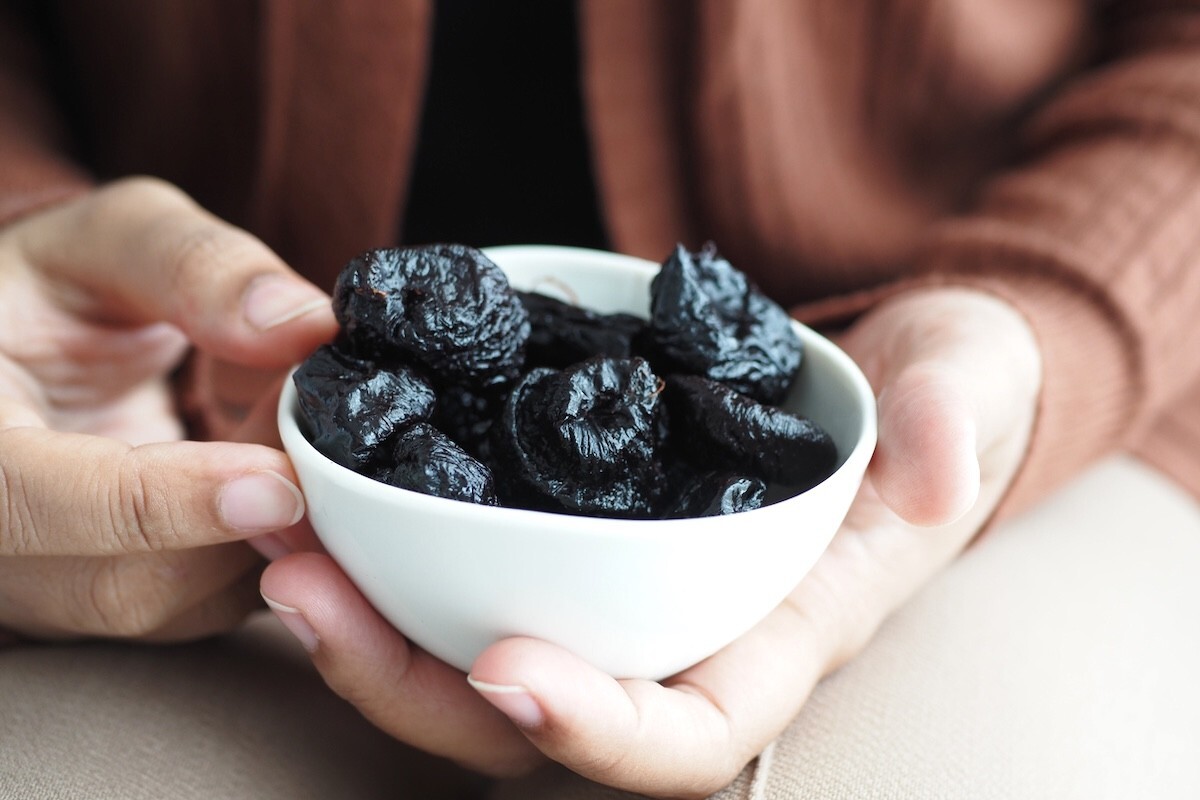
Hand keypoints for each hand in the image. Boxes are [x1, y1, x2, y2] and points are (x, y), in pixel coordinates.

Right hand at [0, 177, 335, 640]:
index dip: (163, 505)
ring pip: (180, 608)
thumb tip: (305, 324)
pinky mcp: (113, 600)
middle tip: (323, 433)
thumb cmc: (48, 292)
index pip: (34, 502)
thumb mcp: (103, 243)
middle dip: (253, 518)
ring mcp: (47, 588)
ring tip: (302, 436)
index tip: (278, 483)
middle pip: (124, 583)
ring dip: (274, 529)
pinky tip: (295, 478)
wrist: (22, 358)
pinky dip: (273, 546)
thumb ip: (193, 266)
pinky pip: (209, 605)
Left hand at [259, 286, 1040, 794]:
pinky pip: (472, 575)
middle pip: (542, 720)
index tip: (504, 668)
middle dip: (418, 686)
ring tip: (283, 553)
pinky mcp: (576, 530)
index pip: (694, 731)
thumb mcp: (975, 375)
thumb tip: (936, 462)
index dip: (600, 727)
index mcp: (787, 627)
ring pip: (479, 659)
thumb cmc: (941, 386)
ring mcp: (624, 586)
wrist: (885, 367)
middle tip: (309, 593)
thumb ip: (960, 414)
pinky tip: (326, 503)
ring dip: (371, 627)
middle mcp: (690, 632)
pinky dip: (391, 558)